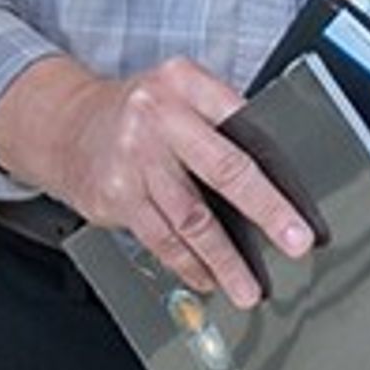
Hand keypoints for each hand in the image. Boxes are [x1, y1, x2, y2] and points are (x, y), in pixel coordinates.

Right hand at [0, 55, 316, 307]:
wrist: (64, 125)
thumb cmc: (139, 114)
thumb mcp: (179, 93)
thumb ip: (221, 121)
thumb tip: (278, 176)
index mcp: (185, 83)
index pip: (244, 124)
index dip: (278, 165)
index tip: (304, 200)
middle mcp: (159, 116)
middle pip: (224, 168)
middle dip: (266, 210)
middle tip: (295, 242)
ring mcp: (134, 158)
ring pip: (190, 217)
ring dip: (224, 259)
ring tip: (248, 287)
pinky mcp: (115, 195)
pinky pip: (160, 238)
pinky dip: (187, 263)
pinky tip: (206, 278)